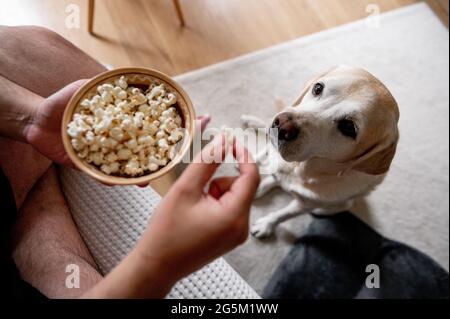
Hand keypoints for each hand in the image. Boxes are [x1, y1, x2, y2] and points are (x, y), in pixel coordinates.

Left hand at [25, 79, 210, 168]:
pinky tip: (123, 183)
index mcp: (122, 122)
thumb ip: (96, 85)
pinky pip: (107, 177)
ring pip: (131, 166)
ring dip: (144, 173)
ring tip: (151, 178)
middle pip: (148, 147)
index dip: (171, 124)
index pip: (151, 122)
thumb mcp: (78, 90)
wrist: (36, 124)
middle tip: (183, 155)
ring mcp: (108, 155)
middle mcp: (120, 139)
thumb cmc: (60, 104)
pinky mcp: (93, 168)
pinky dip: (116, 181)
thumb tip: (114, 77)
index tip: (198, 120)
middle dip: (166, 153)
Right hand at [84, 135, 259, 297]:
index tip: (229, 141)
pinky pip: (230, 209)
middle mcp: (241, 227)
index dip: (242, 154)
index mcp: (234, 216)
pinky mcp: (230, 237)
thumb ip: (207, 160)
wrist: (156, 265)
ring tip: (192, 207)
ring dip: (215, 193)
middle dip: (218, 181)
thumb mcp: (186, 188)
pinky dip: (215, 204)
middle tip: (195, 191)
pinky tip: (196, 215)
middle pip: (241, 186)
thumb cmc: (166, 230)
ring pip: (234, 197)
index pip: (251, 175)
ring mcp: (237, 235)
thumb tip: (224, 139)